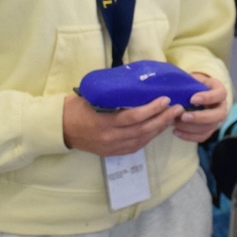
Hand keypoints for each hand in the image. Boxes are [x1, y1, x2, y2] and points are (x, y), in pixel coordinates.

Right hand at [63, 93, 177, 155]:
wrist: (59, 128)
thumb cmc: (75, 107)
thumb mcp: (93, 95)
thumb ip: (114, 94)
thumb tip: (137, 83)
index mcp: (104, 122)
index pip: (133, 117)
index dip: (152, 109)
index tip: (165, 99)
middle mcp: (109, 137)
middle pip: (142, 130)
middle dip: (163, 119)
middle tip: (177, 108)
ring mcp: (111, 147)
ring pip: (142, 140)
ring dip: (159, 128)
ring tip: (172, 117)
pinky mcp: (112, 153)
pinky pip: (135, 147)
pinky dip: (149, 138)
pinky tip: (158, 129)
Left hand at [170, 73, 228, 142]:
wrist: (193, 94)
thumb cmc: (192, 85)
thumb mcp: (192, 79)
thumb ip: (188, 82)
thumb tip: (175, 87)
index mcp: (219, 91)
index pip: (220, 94)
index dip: (208, 98)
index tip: (192, 99)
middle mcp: (221, 106)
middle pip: (219, 115)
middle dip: (201, 117)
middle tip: (184, 116)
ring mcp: (216, 120)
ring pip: (209, 127)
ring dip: (191, 127)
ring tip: (175, 122)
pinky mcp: (209, 130)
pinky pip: (202, 136)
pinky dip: (188, 136)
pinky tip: (176, 131)